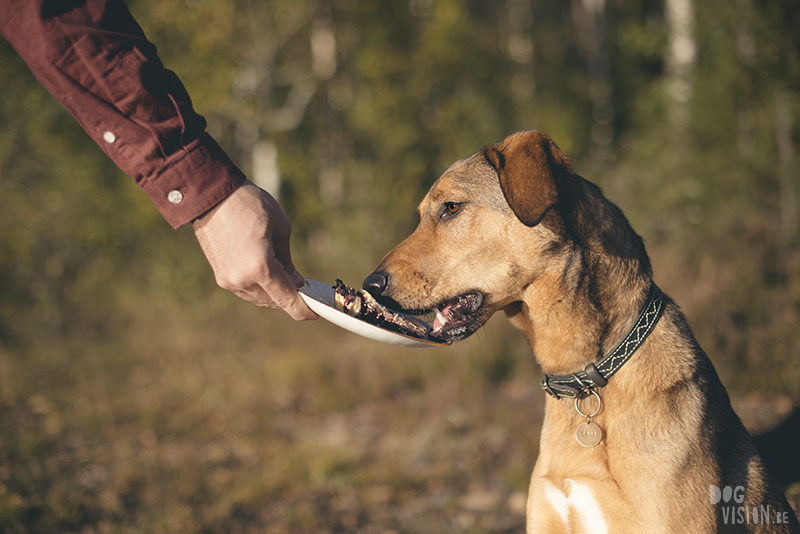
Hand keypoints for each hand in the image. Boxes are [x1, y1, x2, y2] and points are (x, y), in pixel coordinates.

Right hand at [192, 180, 317, 320]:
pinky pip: (247, 291)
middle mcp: (243, 280)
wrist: (212, 196)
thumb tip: (296, 282)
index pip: (287, 301)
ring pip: (260, 299)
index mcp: (261, 267)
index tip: (314, 313)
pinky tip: (269, 277)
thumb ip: (288, 261)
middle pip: (274, 302)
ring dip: (275, 294)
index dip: (303, 310)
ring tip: (287, 280)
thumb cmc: (250, 205)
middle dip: (291, 299)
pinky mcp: (221, 277)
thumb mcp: (280, 228)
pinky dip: (260, 289)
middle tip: (305, 291)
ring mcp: (229, 281)